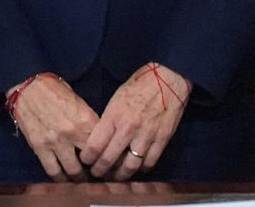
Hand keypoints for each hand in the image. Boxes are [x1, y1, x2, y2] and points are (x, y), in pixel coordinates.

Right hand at [7, 74, 100, 180]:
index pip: (103, 144)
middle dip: (96, 170)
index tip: (109, 162)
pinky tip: (64, 180)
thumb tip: (99, 137)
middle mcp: (72, 133)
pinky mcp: (39, 147)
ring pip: (72, 170)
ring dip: (79, 178)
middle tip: (98, 174)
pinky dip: (59, 178)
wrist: (28, 86)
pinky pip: (52, 170)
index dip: (108, 155)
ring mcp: (55, 142)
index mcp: (85, 118)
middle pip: (90, 161)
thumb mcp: (78, 101)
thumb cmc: (55, 90)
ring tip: (82, 181)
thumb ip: (88, 121)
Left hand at [80, 63, 188, 179]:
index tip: (86, 162)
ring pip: (130, 167)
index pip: (94, 145)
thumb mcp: (117, 99)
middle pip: (109, 160)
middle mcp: (129, 127)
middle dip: (100, 171)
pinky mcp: (162, 139)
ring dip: (120, 176)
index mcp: (114, 115)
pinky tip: (136, 169)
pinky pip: (149, 163)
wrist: (168, 78)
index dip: (87, 158)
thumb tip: (100, 141)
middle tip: (97, 174)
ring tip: (115, 176)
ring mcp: (146, 135)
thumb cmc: (139, 85)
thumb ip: (108, 120)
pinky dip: (141, 170)